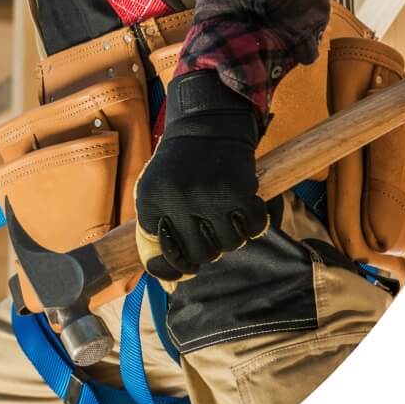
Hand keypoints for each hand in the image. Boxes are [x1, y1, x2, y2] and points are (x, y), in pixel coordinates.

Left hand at [133, 69, 268, 288]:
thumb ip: (158, 229)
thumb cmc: (179, 165)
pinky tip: (244, 209)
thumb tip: (169, 278)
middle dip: (207, 250)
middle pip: (200, 255)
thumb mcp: (155, 190)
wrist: (205, 124)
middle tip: (209, 232)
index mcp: (151, 201)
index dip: (174, 266)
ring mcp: (209, 196)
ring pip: (229, 246)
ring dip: (231, 237)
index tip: (183, 265)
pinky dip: (254, 224)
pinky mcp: (238, 191)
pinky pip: (253, 229)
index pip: (162, 255)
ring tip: (225, 216)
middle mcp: (177, 200)